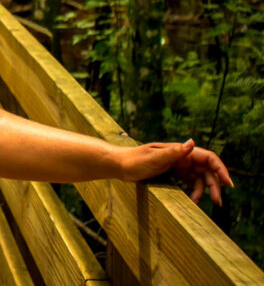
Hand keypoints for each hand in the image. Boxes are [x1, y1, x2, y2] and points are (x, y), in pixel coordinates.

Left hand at [118, 140, 233, 204]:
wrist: (119, 166)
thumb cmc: (134, 160)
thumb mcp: (154, 157)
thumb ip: (173, 152)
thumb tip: (192, 143)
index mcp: (180, 151)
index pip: (207, 158)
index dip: (220, 169)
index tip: (228, 183)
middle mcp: (181, 157)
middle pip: (206, 170)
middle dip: (214, 185)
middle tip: (217, 202)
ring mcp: (178, 166)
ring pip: (199, 179)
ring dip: (203, 191)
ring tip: (198, 203)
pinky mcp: (172, 174)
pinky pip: (189, 184)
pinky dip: (193, 192)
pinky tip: (191, 201)